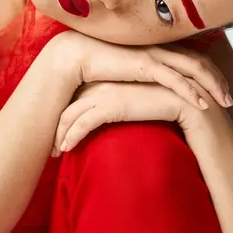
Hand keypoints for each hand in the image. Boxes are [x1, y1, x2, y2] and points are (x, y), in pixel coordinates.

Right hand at [48, 31, 230, 111]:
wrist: (76, 54)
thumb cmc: (98, 64)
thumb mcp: (127, 70)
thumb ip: (141, 75)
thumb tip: (149, 90)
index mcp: (158, 48)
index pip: (192, 58)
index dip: (210, 73)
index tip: (221, 88)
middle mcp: (160, 48)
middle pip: (200, 62)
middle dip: (218, 80)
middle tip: (230, 99)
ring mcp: (154, 54)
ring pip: (193, 69)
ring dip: (212, 85)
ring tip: (225, 103)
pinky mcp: (144, 64)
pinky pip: (174, 78)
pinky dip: (190, 90)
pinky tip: (201, 104)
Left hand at [51, 79, 207, 155]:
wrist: (181, 100)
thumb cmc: (161, 103)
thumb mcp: (134, 101)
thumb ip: (118, 102)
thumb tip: (105, 116)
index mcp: (105, 79)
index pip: (75, 97)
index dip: (65, 116)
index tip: (60, 135)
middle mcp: (102, 83)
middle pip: (69, 105)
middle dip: (57, 127)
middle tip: (52, 147)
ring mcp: (106, 92)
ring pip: (72, 115)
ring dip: (61, 136)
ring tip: (56, 153)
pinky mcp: (112, 104)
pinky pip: (84, 123)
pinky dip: (72, 137)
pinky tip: (67, 149)